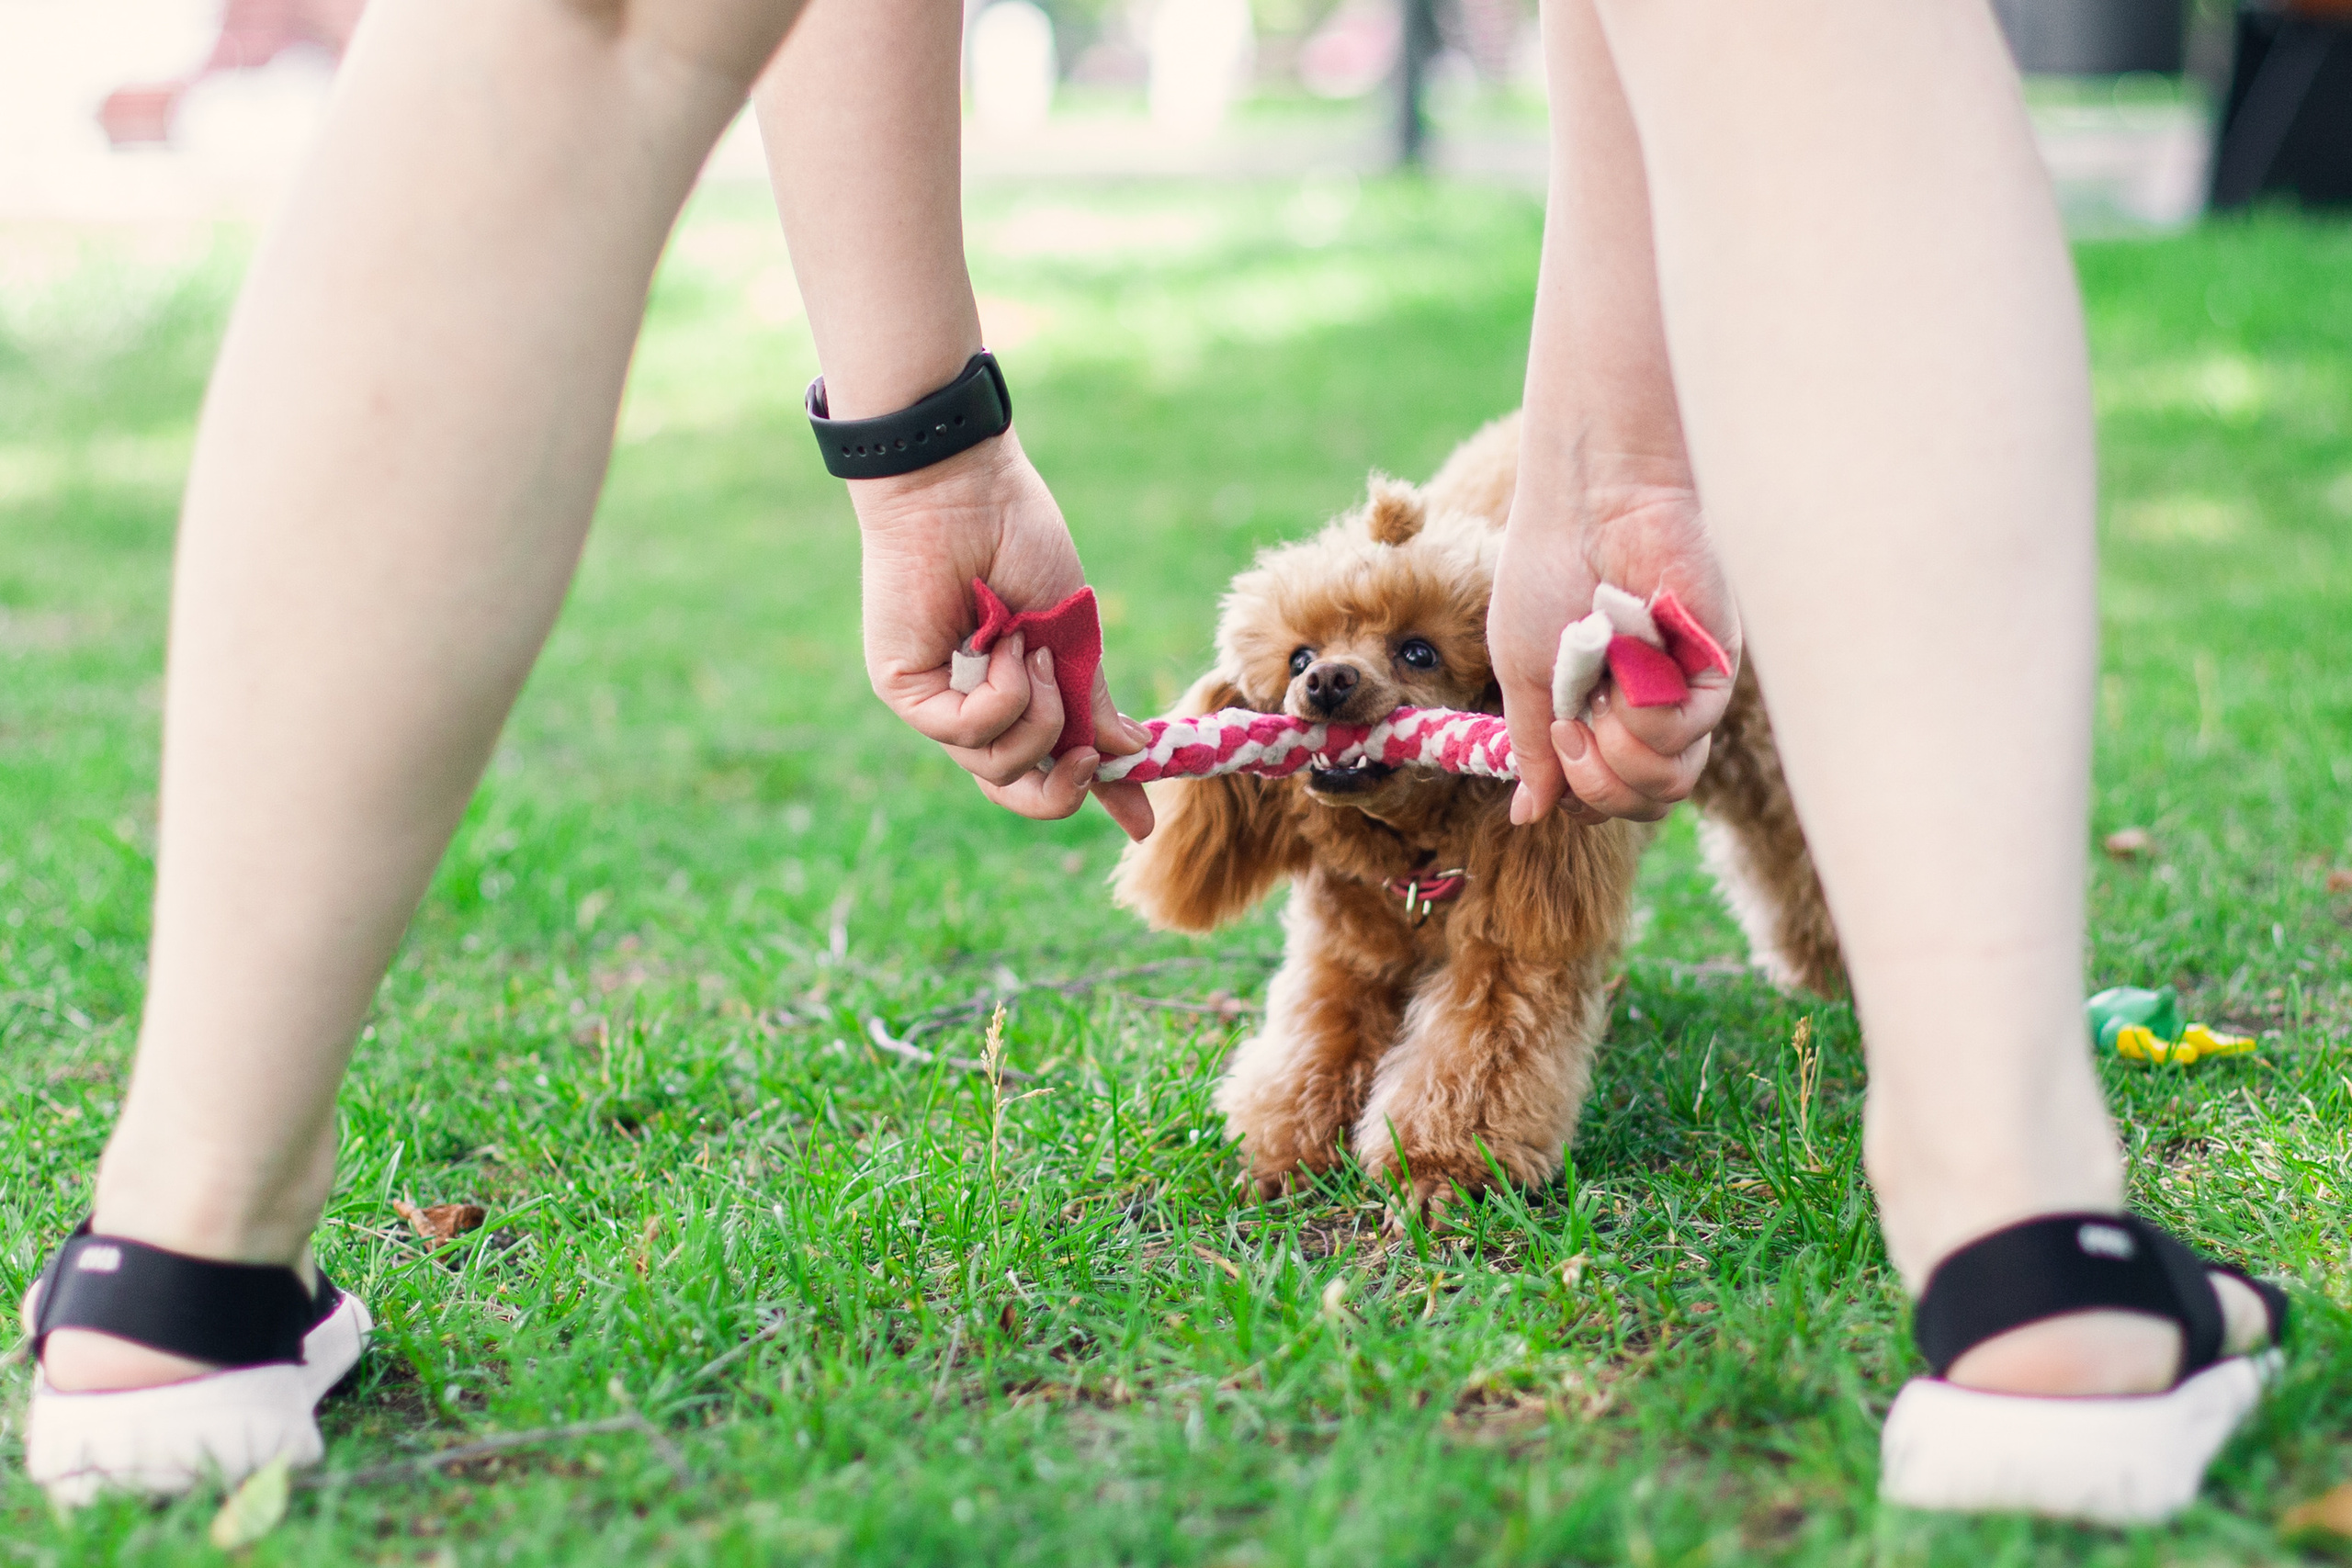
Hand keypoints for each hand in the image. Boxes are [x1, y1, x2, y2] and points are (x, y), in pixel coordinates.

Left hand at [852, 432, 1154, 839]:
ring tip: (1031, 651)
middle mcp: (972, 702)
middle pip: (1013, 789)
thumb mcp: (1073, 637)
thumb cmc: (1018, 539)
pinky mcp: (905, 690)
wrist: (965, 488)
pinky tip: (1002, 645)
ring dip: (1036, 715)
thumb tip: (1129, 754)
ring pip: (995, 767)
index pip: (1050, 763)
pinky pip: (966, 732)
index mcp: (1015, 689)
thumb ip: (1092, 702)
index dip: (1096, 795)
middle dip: (1061, 792)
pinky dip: (1003, 695)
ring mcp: (936, 700)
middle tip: (1087, 762)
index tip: (1145, 823)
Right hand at [1489, 482, 1738, 824]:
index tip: (1555, 748)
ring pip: (1669, 783)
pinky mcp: (1714, 670)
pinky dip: (1644, 712)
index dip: (1581, 797)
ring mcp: (1683, 692)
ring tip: (1600, 695)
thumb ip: (1530, 749)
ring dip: (1619, 753)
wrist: (1588, 506)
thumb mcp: (1521, 673)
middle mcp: (1647, 710)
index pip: (1607, 797)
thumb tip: (1525, 817)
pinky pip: (1684, 734)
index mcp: (1599, 713)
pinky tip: (1627, 663)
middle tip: (1572, 731)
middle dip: (1597, 786)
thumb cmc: (1547, 573)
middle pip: (1644, 802)